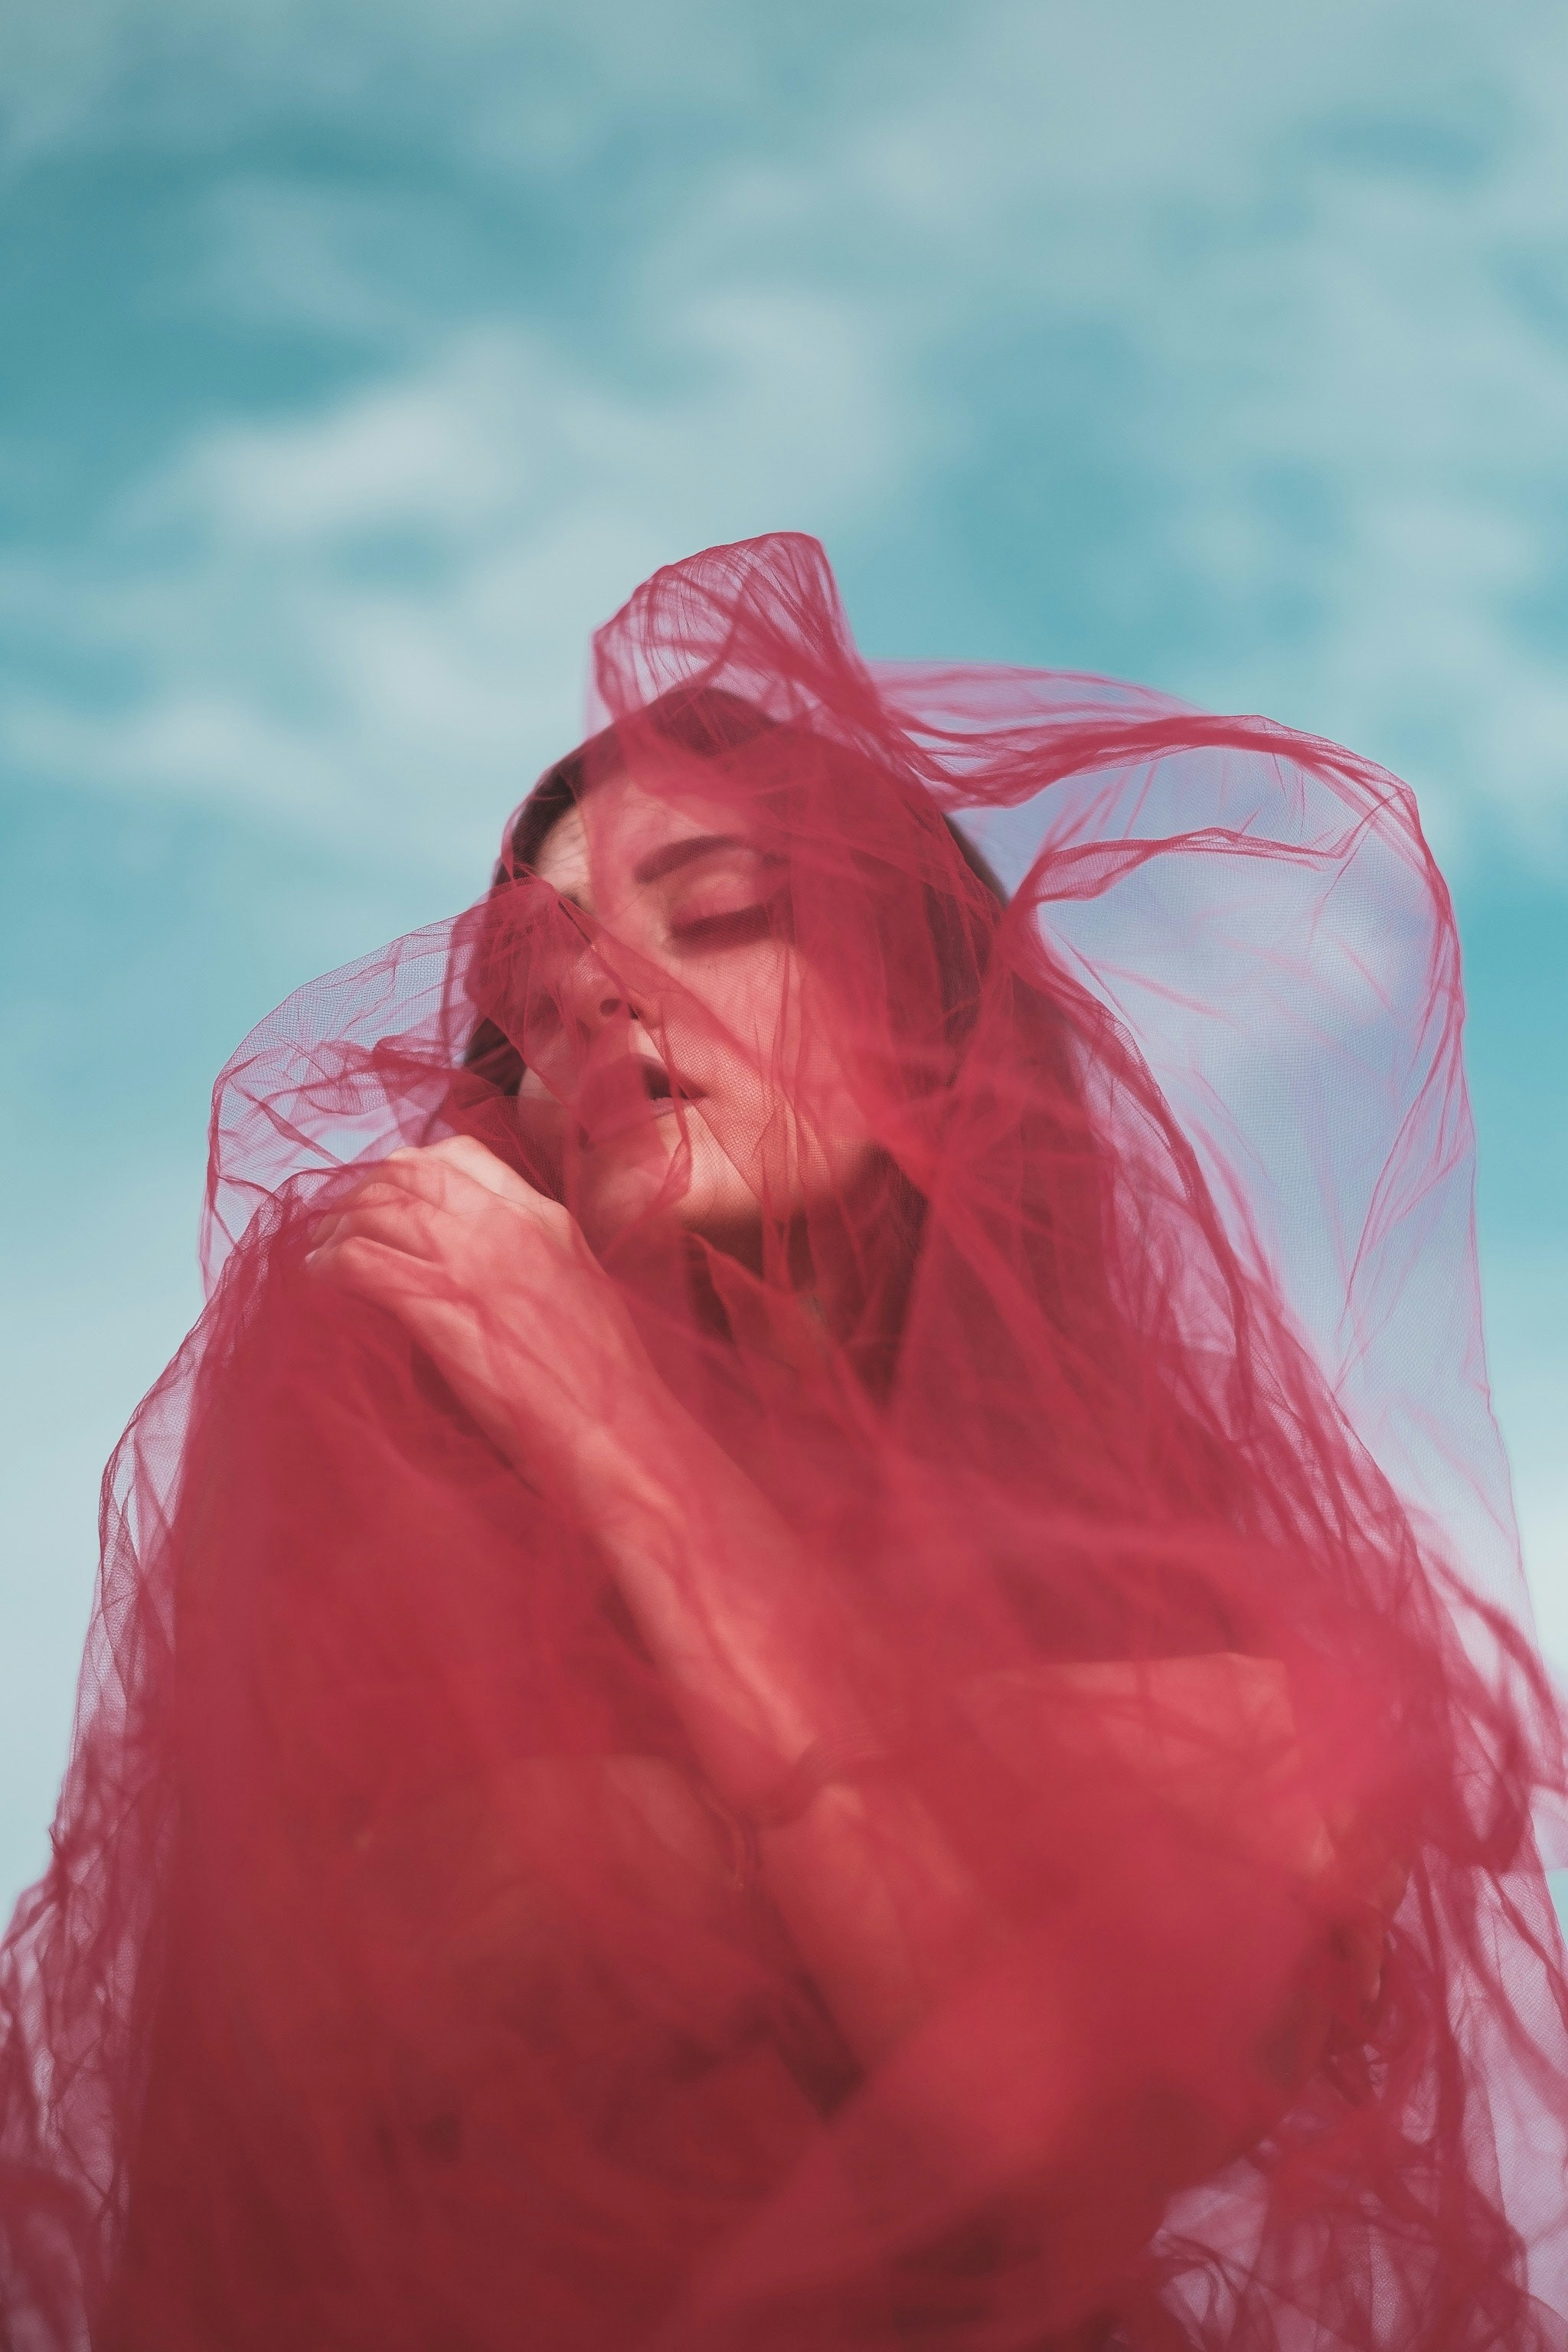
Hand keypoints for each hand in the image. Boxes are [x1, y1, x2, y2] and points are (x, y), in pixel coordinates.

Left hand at [305, 1136, 661, 1489]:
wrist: (619, 1435)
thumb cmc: (604, 1384)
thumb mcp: (582, 1291)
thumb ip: (535, 1259)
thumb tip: (488, 1263)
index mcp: (546, 1218)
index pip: (460, 1155)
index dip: (408, 1169)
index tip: (385, 1196)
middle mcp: (507, 1225)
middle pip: (407, 1174)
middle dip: (361, 1192)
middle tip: (335, 1225)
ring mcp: (474, 1265)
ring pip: (377, 1210)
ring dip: (335, 1228)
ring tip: (317, 1254)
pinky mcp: (441, 1311)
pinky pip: (362, 1262)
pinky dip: (329, 1265)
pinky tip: (317, 1280)